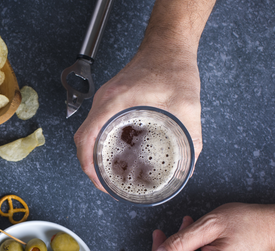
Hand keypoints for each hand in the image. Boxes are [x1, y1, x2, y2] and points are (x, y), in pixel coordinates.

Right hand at [74, 0, 213, 191]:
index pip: (86, 138)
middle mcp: (104, 101)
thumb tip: (190, 165)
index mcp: (114, 102)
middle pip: (83, 140)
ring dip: (95, 155)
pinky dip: (102, 142)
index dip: (88, 165)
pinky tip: (118, 152)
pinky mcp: (112, 100)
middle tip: (106, 183)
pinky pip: (98, 126)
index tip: (99, 182)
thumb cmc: (172, 66)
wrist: (169, 44)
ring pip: (89, 133)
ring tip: (111, 172)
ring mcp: (106, 100)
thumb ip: (191, 137)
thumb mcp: (187, 106)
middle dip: (91, 166)